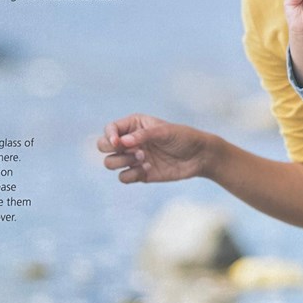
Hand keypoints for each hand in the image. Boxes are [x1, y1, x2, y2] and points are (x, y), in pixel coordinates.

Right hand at [98, 113, 213, 183]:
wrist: (199, 157)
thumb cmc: (183, 137)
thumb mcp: (165, 131)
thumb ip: (143, 135)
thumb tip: (122, 142)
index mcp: (134, 125)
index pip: (110, 129)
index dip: (110, 136)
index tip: (118, 143)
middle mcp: (130, 141)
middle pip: (103, 146)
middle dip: (112, 149)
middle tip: (130, 150)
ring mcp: (133, 158)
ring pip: (110, 163)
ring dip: (122, 162)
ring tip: (142, 158)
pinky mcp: (140, 174)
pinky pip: (124, 177)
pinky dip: (132, 174)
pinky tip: (148, 169)